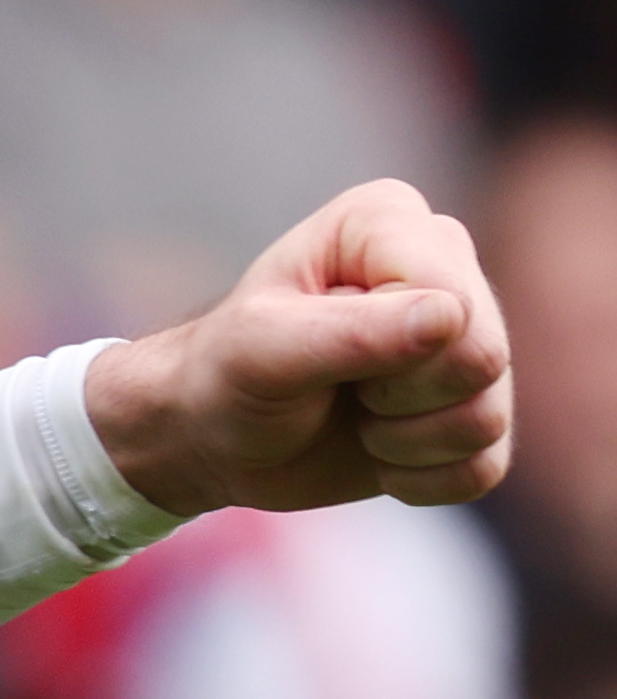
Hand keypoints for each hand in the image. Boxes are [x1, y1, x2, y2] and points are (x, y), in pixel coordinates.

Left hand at [87, 178, 514, 515]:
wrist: (212, 438)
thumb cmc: (226, 375)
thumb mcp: (261, 350)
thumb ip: (349, 332)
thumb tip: (449, 317)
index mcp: (390, 220)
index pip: (450, 297)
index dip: (386, 352)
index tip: (317, 352)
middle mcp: (446, 266)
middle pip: (482, 358)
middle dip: (396, 398)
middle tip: (335, 387)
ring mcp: (471, 336)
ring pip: (486, 419)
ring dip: (401, 442)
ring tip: (352, 416)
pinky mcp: (476, 405)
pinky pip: (483, 468)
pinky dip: (416, 478)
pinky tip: (374, 451)